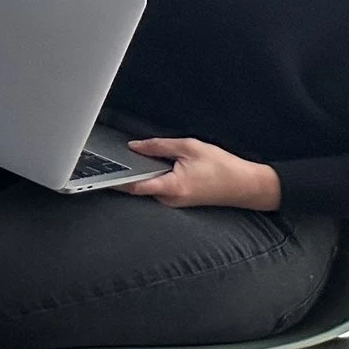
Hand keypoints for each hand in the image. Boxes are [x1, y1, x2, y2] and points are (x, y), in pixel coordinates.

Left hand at [121, 138, 282, 209]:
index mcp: (171, 186)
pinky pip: (159, 188)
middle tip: (123, 154)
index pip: (133, 186)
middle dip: (130, 170)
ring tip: (149, 157)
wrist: (247, 185)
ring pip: (149, 186)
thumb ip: (158, 146)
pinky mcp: (178, 200)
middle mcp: (170, 199)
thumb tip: (134, 146)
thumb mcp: (190, 147)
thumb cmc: (223, 167)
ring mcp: (174, 202)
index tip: (101, 171)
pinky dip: (156, 177)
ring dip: (145, 173)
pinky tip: (162, 166)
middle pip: (138, 185)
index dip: (115, 178)